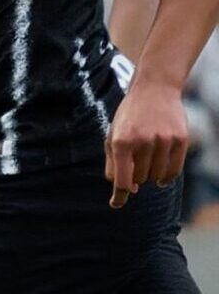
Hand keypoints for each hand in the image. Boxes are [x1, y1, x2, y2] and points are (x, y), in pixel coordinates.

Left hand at [105, 79, 191, 207]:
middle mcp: (142, 142)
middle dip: (136, 177)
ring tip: (147, 159)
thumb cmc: (129, 117)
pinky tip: (162, 177)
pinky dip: (167, 177)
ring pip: (157, 176)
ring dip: (151, 174)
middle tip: (135, 163)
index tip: (116, 204)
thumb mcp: (112, 136)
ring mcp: (164, 140)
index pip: (122, 180)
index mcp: (121, 142)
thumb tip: (126, 190)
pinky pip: (174, 171)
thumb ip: (113, 164)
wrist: (154, 88)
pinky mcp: (181, 139)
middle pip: (140, 179)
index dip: (119, 196)